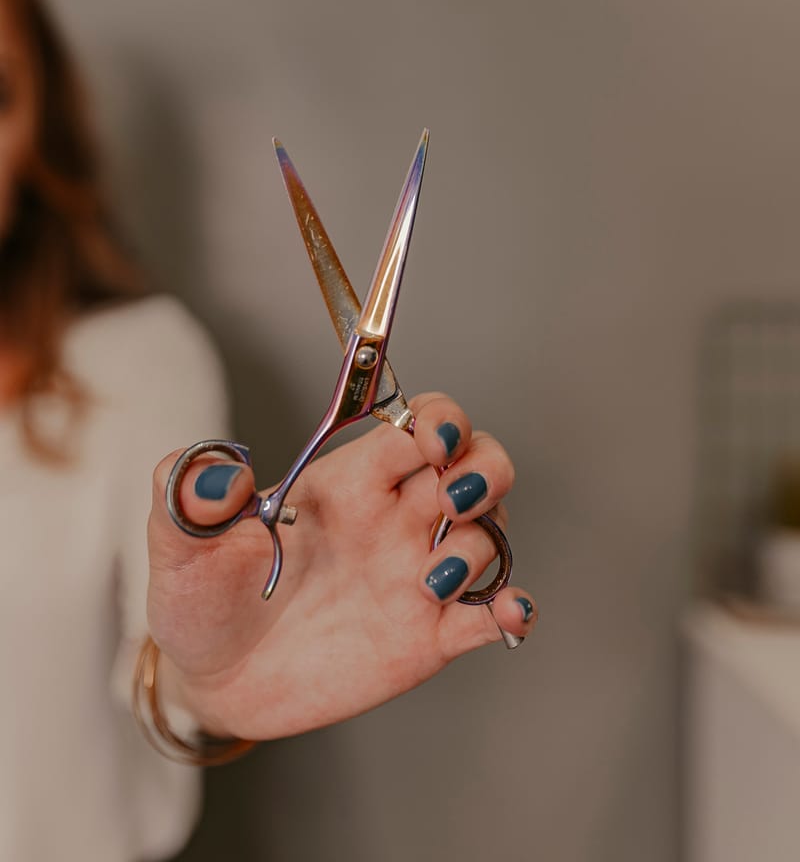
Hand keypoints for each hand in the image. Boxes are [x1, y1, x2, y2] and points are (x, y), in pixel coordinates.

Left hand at [147, 393, 536, 739]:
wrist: (211, 681)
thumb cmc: (201, 597)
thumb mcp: (180, 542)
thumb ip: (188, 493)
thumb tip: (221, 470)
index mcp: (348, 482)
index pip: (417, 425)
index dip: (439, 420)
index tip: (433, 439)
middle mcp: (392, 519)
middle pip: (474, 463)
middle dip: (484, 467)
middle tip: (454, 496)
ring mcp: (413, 576)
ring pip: (489, 534)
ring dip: (481, 545)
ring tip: (431, 580)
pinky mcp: (425, 636)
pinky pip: (487, 614)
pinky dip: (511, 609)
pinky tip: (508, 614)